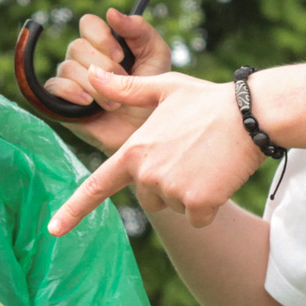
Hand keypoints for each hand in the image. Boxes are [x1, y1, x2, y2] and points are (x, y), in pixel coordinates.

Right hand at [45, 11, 174, 155]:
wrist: (147, 133)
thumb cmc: (154, 94)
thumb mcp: (156, 55)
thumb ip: (139, 30)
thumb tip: (111, 12)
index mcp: (104, 44)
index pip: (88, 23)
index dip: (101, 37)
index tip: (121, 56)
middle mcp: (84, 59)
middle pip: (77, 46)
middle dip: (104, 67)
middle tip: (123, 83)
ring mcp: (72, 80)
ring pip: (68, 66)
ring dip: (95, 86)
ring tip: (115, 104)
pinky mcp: (63, 103)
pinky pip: (53, 86)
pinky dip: (71, 92)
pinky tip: (88, 103)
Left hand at [48, 68, 264, 235]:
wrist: (250, 114)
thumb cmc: (207, 100)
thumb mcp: (164, 88)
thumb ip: (125, 89)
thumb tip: (92, 74)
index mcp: (134, 150)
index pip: (96, 185)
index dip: (73, 210)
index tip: (54, 230)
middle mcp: (147, 174)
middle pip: (149, 196)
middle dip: (167, 183)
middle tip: (190, 154)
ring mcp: (172, 190)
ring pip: (176, 206)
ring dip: (190, 192)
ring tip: (207, 161)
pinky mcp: (198, 204)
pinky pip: (199, 218)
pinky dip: (209, 204)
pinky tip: (219, 177)